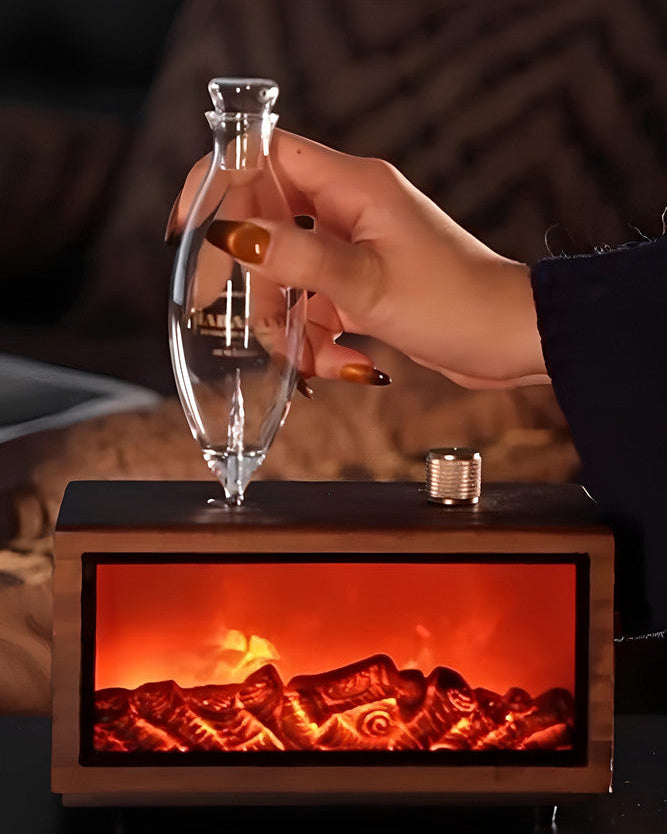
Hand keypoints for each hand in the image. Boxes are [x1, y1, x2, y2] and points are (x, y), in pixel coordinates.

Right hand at [167, 131, 548, 388]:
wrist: (510, 340)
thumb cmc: (458, 303)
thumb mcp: (368, 283)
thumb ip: (298, 257)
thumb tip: (233, 234)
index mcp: (352, 186)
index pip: (263, 155)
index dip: (218, 182)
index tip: (188, 229)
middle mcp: (349, 209)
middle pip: (265, 227)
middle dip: (257, 284)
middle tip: (243, 322)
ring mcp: (354, 248)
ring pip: (288, 277)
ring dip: (290, 325)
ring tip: (314, 361)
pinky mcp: (362, 284)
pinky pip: (316, 306)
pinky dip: (319, 340)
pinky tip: (344, 364)